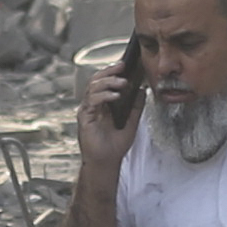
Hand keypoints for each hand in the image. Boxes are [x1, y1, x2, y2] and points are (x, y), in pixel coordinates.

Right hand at [76, 54, 138, 168]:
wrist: (107, 162)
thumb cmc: (115, 145)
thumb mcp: (132, 122)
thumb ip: (136, 107)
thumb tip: (142, 90)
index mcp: (102, 104)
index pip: (104, 81)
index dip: (113, 71)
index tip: (125, 64)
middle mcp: (93, 104)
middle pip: (96, 80)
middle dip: (109, 71)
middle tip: (122, 67)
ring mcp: (87, 110)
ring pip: (93, 87)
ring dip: (108, 82)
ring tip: (122, 83)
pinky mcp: (85, 117)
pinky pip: (92, 101)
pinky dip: (103, 95)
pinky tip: (115, 96)